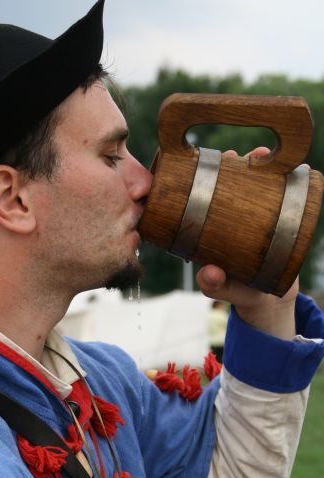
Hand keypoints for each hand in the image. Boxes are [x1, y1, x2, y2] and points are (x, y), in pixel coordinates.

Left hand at [195, 146, 297, 339]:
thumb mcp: (225, 289)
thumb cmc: (240, 292)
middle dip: (236, 162)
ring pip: (258, 182)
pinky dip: (287, 179)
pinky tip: (294, 166)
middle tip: (240, 154)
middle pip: (232, 180)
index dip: (207, 175)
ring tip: (263, 153)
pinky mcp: (278, 219)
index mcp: (212, 226)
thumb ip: (215, 285)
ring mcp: (256, 215)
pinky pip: (283, 195)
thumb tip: (208, 273)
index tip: (215, 163)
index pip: (206, 195)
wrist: (269, 298)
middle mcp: (232, 215)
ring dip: (261, 163)